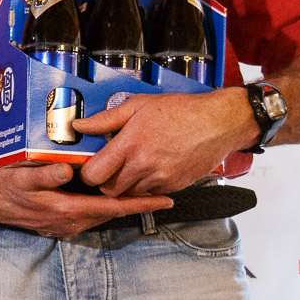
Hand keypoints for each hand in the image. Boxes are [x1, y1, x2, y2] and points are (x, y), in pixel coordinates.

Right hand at [0, 162, 171, 237]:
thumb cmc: (6, 187)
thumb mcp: (24, 176)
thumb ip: (47, 173)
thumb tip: (68, 170)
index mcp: (69, 210)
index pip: (115, 207)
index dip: (143, 203)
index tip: (167, 200)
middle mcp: (72, 222)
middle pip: (114, 213)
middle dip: (137, 202)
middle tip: (160, 190)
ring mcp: (66, 226)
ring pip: (102, 215)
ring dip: (120, 204)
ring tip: (139, 191)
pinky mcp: (60, 224)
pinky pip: (90, 215)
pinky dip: (104, 206)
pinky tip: (106, 195)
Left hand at [71, 88, 256, 196]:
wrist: (219, 122)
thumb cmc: (181, 111)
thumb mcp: (138, 105)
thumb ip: (106, 119)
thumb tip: (79, 125)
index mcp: (131, 144)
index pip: (94, 174)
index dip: (88, 172)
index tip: (91, 165)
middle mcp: (144, 165)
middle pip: (109, 190)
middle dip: (105, 181)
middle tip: (109, 167)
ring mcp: (161, 178)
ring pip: (129, 194)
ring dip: (125, 184)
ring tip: (131, 165)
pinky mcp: (174, 186)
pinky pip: (150, 193)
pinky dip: (145, 186)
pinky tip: (149, 168)